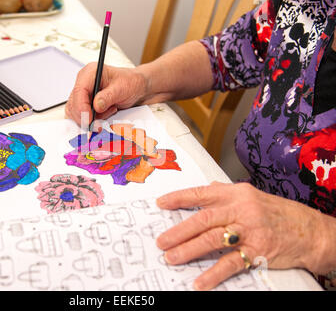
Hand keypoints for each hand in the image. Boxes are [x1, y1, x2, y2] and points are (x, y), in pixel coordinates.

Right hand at [65, 63, 148, 125]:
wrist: (136, 87)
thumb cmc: (130, 82)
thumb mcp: (122, 88)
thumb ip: (109, 96)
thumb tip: (96, 106)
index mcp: (90, 73)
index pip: (79, 91)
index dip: (81, 107)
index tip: (89, 119)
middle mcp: (84, 82)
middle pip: (74, 103)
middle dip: (85, 116)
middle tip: (98, 124)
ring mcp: (83, 94)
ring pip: (75, 112)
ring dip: (90, 118)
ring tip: (109, 111)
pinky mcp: (85, 103)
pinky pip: (81, 116)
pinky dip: (93, 119)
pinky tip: (105, 113)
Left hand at [156, 182, 331, 289]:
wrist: (308, 230)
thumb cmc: (277, 213)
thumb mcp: (251, 196)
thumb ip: (226, 193)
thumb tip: (206, 188)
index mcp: (236, 193)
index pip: (202, 194)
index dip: (179, 198)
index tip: (161, 204)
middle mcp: (241, 209)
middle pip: (203, 219)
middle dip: (179, 231)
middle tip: (162, 241)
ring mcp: (249, 230)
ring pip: (213, 239)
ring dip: (189, 250)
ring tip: (172, 257)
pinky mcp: (257, 251)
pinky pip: (231, 263)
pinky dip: (214, 274)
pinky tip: (200, 281)